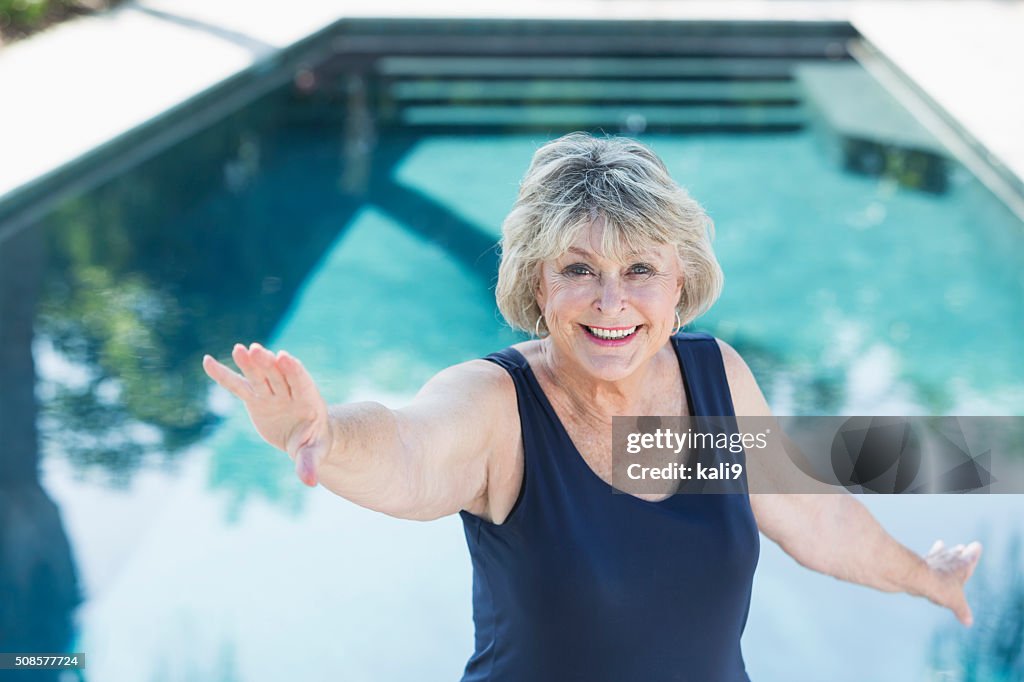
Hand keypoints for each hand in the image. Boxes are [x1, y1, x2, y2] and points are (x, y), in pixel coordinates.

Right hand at [202, 343, 331, 486]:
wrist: (305, 439)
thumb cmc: (314, 444)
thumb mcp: (313, 454)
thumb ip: (309, 464)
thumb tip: (309, 482)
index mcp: (308, 400)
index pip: (301, 382)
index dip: (293, 370)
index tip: (284, 358)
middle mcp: (288, 392)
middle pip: (277, 375)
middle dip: (267, 363)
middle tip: (256, 350)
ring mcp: (271, 393)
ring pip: (259, 376)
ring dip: (249, 363)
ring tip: (239, 349)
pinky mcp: (255, 399)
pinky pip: (237, 386)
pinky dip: (223, 375)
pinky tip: (207, 361)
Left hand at [923, 539, 982, 626]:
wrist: (916, 576)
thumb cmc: (940, 587)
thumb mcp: (955, 602)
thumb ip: (962, 611)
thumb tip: (968, 623)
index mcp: (962, 566)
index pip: (971, 556)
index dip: (974, 552)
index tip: (976, 545)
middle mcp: (949, 559)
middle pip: (955, 553)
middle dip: (958, 552)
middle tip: (961, 547)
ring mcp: (933, 559)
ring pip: (939, 553)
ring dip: (941, 551)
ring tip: (940, 544)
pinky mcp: (919, 561)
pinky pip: (924, 558)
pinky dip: (926, 557)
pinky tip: (923, 556)